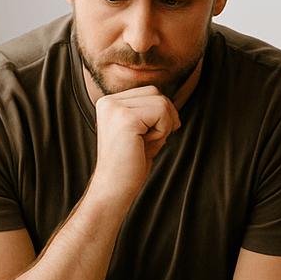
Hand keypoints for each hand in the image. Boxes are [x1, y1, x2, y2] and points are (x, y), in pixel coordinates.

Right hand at [90, 85, 180, 204]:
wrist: (115, 187)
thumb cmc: (131, 163)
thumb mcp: (142, 130)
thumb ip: (151, 112)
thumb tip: (172, 103)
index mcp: (109, 102)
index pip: (150, 92)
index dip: (160, 114)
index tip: (148, 136)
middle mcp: (108, 101)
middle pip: (156, 93)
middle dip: (164, 118)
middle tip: (149, 141)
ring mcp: (115, 108)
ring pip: (162, 101)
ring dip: (163, 126)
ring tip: (145, 143)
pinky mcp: (125, 117)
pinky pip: (162, 112)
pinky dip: (162, 131)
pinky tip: (145, 145)